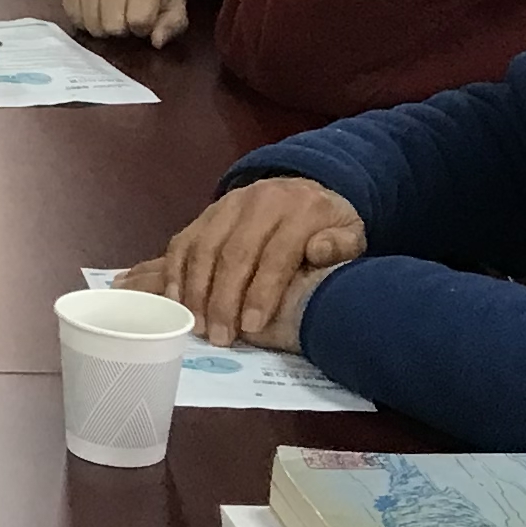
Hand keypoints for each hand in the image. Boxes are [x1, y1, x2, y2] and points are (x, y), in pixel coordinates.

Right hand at [59, 0, 189, 46]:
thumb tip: (157, 41)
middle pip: (113, 26)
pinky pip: (74, 19)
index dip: (143, 27)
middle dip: (122, 29)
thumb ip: (173, 22)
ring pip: (92, 25)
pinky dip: (86, 20)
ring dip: (103, 26)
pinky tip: (95, 7)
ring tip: (110, 12)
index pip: (140, 20)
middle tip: (125, 16)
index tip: (143, 18)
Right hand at [135, 176, 367, 348]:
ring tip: (197, 326)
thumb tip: (319, 251)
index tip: (252, 327)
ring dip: (196, 291)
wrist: (303, 189)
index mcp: (301, 209)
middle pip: (234, 253)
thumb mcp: (350, 233)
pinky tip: (176, 301)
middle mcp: (260, 201)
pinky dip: (175, 273)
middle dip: (224, 299)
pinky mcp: (205, 213)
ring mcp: (228, 205)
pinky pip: (183, 242)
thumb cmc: (327, 227)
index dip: (262, 292)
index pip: (277, 253)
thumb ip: (341, 245)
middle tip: (220, 336)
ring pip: (203, 248)